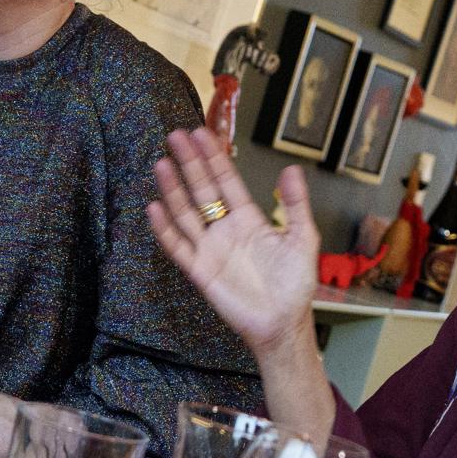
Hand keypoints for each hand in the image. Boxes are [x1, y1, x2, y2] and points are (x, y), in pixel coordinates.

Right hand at [147, 128, 318, 352]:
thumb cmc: (295, 284)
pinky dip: (164, 228)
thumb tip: (290, 169)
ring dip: (173, 189)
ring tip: (162, 163)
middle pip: (202, 189)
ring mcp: (209, 248)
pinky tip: (154, 207)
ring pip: (186, 212)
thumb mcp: (302, 239)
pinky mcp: (199, 270)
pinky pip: (177, 246)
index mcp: (248, 218)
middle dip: (189, 163)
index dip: (214, 157)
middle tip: (176, 136)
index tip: (200, 134)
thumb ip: (294, 205)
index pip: (227, 180)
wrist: (282, 323)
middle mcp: (225, 228)